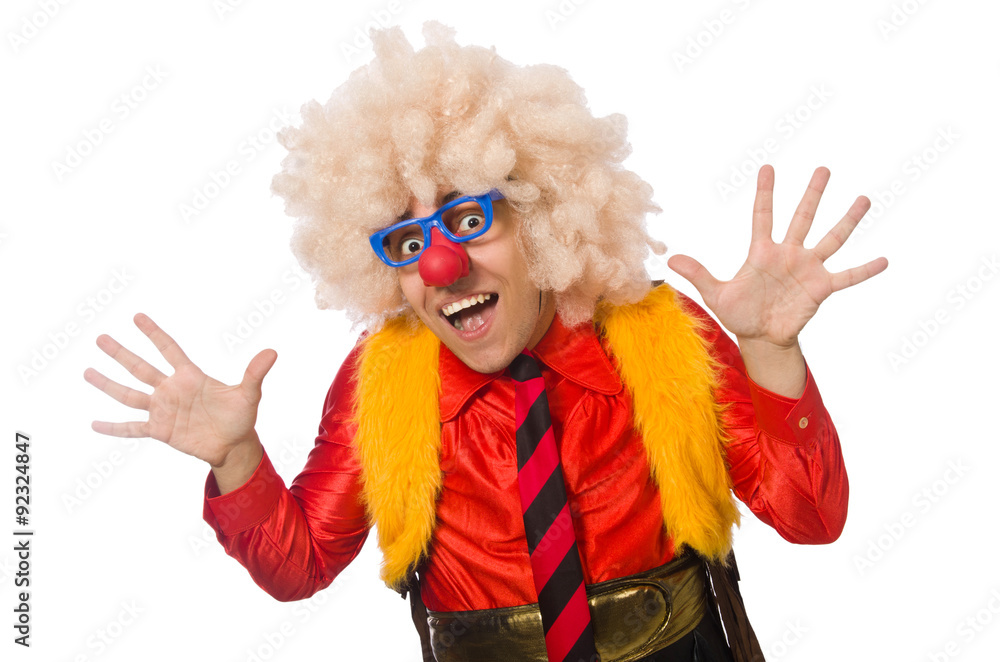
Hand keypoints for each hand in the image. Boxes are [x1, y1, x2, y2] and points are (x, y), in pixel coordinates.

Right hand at [84, 313, 276, 468]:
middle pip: (141, 368)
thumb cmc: (240, 417)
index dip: (154, 334)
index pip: (168, 349)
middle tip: (100, 338)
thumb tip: (272, 352)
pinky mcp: (159, 430)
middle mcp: (171, 390)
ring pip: (129, 395)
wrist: (233, 444)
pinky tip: (94, 423)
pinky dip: (114, 427)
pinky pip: (132, 428)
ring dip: (108, 384)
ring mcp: (162, 410)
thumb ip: (255, 373)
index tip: (137, 317)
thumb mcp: (248, 394)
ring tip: (86, 371)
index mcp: (190, 377)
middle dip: (121, 354)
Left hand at [668, 165, 887, 347]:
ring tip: (864, 198)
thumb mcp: (716, 294)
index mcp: (762, 251)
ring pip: (830, 238)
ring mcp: (807, 269)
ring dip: (847, 220)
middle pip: (802, 217)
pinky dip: (864, 270)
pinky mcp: (821, 288)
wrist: (761, 337)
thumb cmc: (739, 312)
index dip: (765, 193)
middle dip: (812, 194)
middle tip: (824, 168)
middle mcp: (788, 254)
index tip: (768, 167)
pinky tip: (884, 260)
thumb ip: (699, 274)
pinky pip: (847, 276)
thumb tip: (671, 258)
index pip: (762, 215)